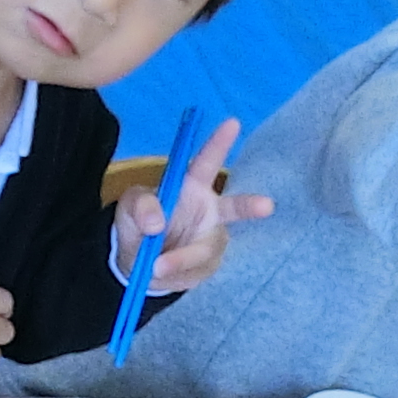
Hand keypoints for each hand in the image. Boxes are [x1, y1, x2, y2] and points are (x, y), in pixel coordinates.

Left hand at [107, 116, 268, 294]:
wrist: (138, 261)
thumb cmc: (139, 222)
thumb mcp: (130, 207)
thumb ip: (141, 206)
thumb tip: (156, 224)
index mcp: (191, 186)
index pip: (206, 161)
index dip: (219, 142)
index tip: (233, 123)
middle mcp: (210, 211)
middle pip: (234, 207)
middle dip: (250, 206)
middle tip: (267, 206)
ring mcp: (212, 239)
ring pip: (204, 250)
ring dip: (181, 259)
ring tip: (154, 266)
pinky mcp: (208, 265)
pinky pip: (194, 272)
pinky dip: (174, 274)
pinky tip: (160, 272)